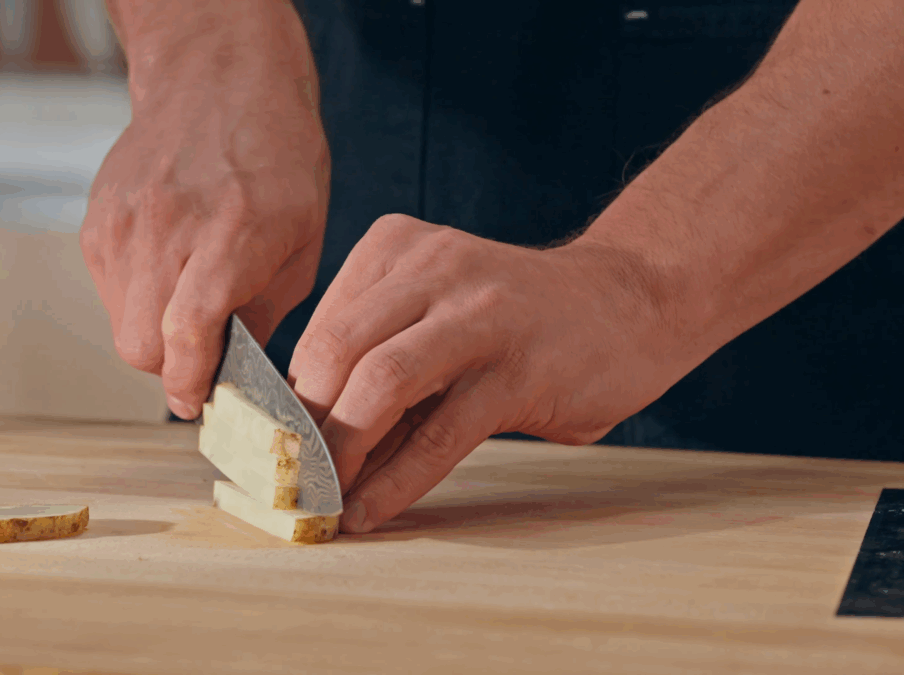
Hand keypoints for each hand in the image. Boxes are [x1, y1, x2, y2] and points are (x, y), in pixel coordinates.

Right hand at [80, 2, 328, 418]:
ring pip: (121, 324)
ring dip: (154, 335)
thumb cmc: (277, 158)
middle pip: (141, 345)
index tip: (197, 404)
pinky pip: (111, 291)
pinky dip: (138, 300)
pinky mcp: (99, 221)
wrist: (220, 81)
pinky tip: (171, 270)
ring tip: (191, 302)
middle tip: (203, 358)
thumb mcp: (303, 239)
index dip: (188, 382)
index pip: (187, 331)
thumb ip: (266, 311)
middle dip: (171, 369)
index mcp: (231, 233)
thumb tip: (237, 372)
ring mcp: (124, 223)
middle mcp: (168, 228)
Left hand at [288, 215, 696, 532]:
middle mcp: (433, 268)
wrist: (629, 302)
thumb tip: (307, 436)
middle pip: (336, 351)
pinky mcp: (518, 369)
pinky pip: (439, 434)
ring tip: (327, 498)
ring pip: (380, 384)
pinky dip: (396, 481)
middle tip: (294, 479)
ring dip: (344, 453)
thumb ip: (378, 353)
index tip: (274, 450)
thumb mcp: (437, 309)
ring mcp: (479, 315)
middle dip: (306, 427)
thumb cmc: (514, 318)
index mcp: (397, 247)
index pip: (320, 329)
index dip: (289, 399)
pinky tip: (372, 511)